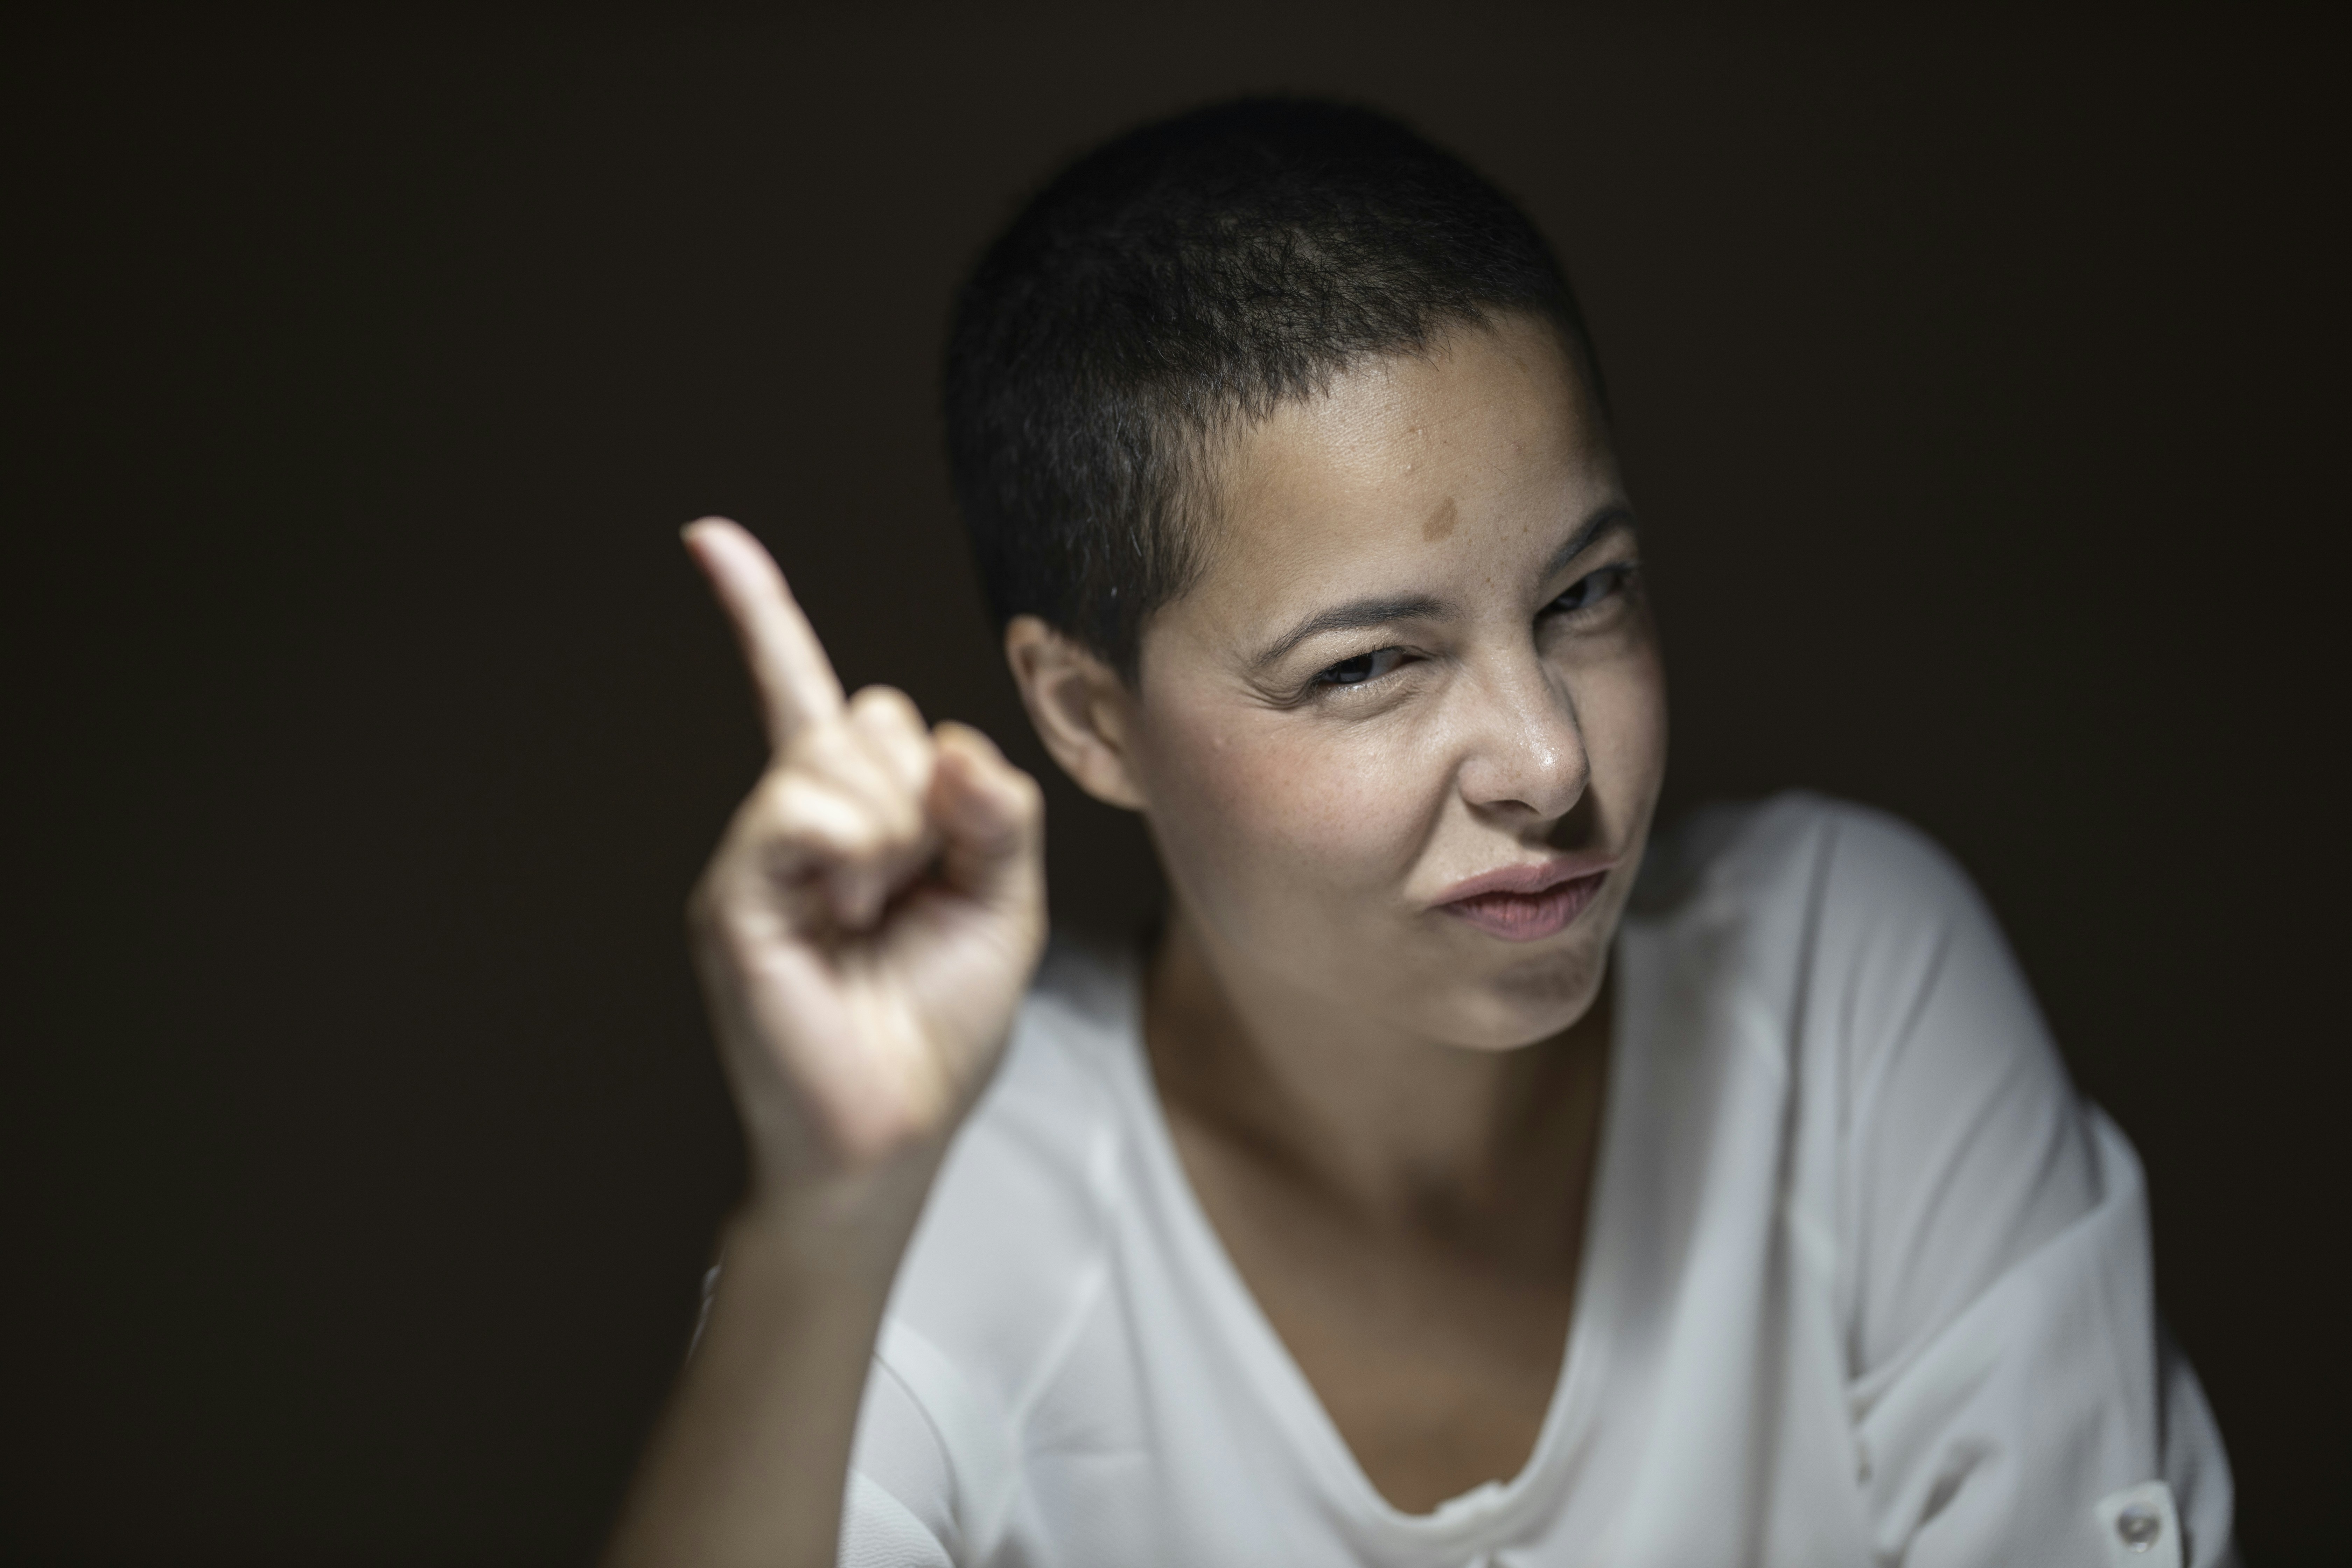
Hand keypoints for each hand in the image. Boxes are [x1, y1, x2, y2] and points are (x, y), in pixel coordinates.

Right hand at [681, 518, 1045, 1191]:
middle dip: (927, 799)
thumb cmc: (941, 1017)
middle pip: (874, 717)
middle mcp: (794, 821)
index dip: (760, 613)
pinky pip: (805, 809)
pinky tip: (849, 909)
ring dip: (896, 834)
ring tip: (875, 913)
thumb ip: (996, 812)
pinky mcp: (737, 893)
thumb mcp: (1005, 900)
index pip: (807, 689)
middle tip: (911, 890)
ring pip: (846, 757)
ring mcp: (759, 853)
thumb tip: (947, 747)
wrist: (896, 1123)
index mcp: (852, 814)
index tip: (707, 539)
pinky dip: (854, 851)